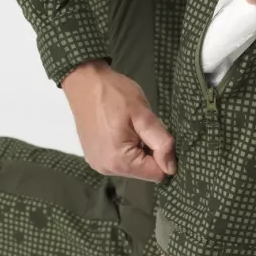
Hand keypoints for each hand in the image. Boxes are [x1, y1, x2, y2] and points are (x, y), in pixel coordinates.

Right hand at [62, 60, 176, 182]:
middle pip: (144, 171)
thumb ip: (161, 142)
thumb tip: (171, 168)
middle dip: (149, 151)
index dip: (164, 154)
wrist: (84, 81)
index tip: (156, 133)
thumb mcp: (143, 114)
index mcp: (120, 162)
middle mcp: (107, 169)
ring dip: (138, 149)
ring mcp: (98, 164)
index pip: (157, 174)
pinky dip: (125, 148)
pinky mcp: (94, 157)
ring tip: (128, 126)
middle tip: (139, 126)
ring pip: (133, 166)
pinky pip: (120, 160)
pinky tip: (119, 130)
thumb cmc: (114, 93)